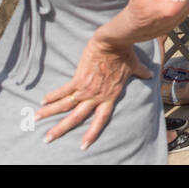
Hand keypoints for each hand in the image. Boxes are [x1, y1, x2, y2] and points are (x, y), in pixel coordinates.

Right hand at [37, 37, 152, 149]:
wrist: (114, 42)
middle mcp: (96, 96)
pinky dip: (52, 96)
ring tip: (36, 119)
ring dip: (49, 113)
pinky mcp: (78, 78)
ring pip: (65, 105)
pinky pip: (63, 90)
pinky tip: (42, 101)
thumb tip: (152, 74)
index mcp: (110, 96)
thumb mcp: (134, 66)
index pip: (100, 120)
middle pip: (76, 117)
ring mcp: (86, 88)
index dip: (92, 133)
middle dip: (61, 129)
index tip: (83, 145)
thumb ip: (141, 73)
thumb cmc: (125, 53)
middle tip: (48, 139)